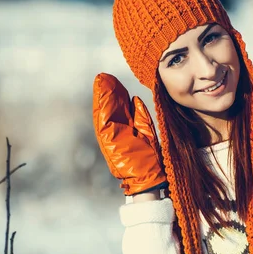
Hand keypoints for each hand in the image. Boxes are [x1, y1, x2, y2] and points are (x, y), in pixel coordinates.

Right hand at [92, 73, 166, 195]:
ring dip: (101, 96)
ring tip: (101, 80)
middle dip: (106, 92)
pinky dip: (102, 107)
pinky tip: (102, 94)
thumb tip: (135, 98)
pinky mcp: (108, 142)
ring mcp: (110, 138)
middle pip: (109, 108)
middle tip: (104, 76)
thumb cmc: (151, 158)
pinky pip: (103, 121)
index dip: (115, 94)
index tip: (113, 80)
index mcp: (124, 130)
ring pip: (103, 112)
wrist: (151, 177)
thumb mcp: (148, 131)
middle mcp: (115, 132)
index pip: (118, 108)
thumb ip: (141, 116)